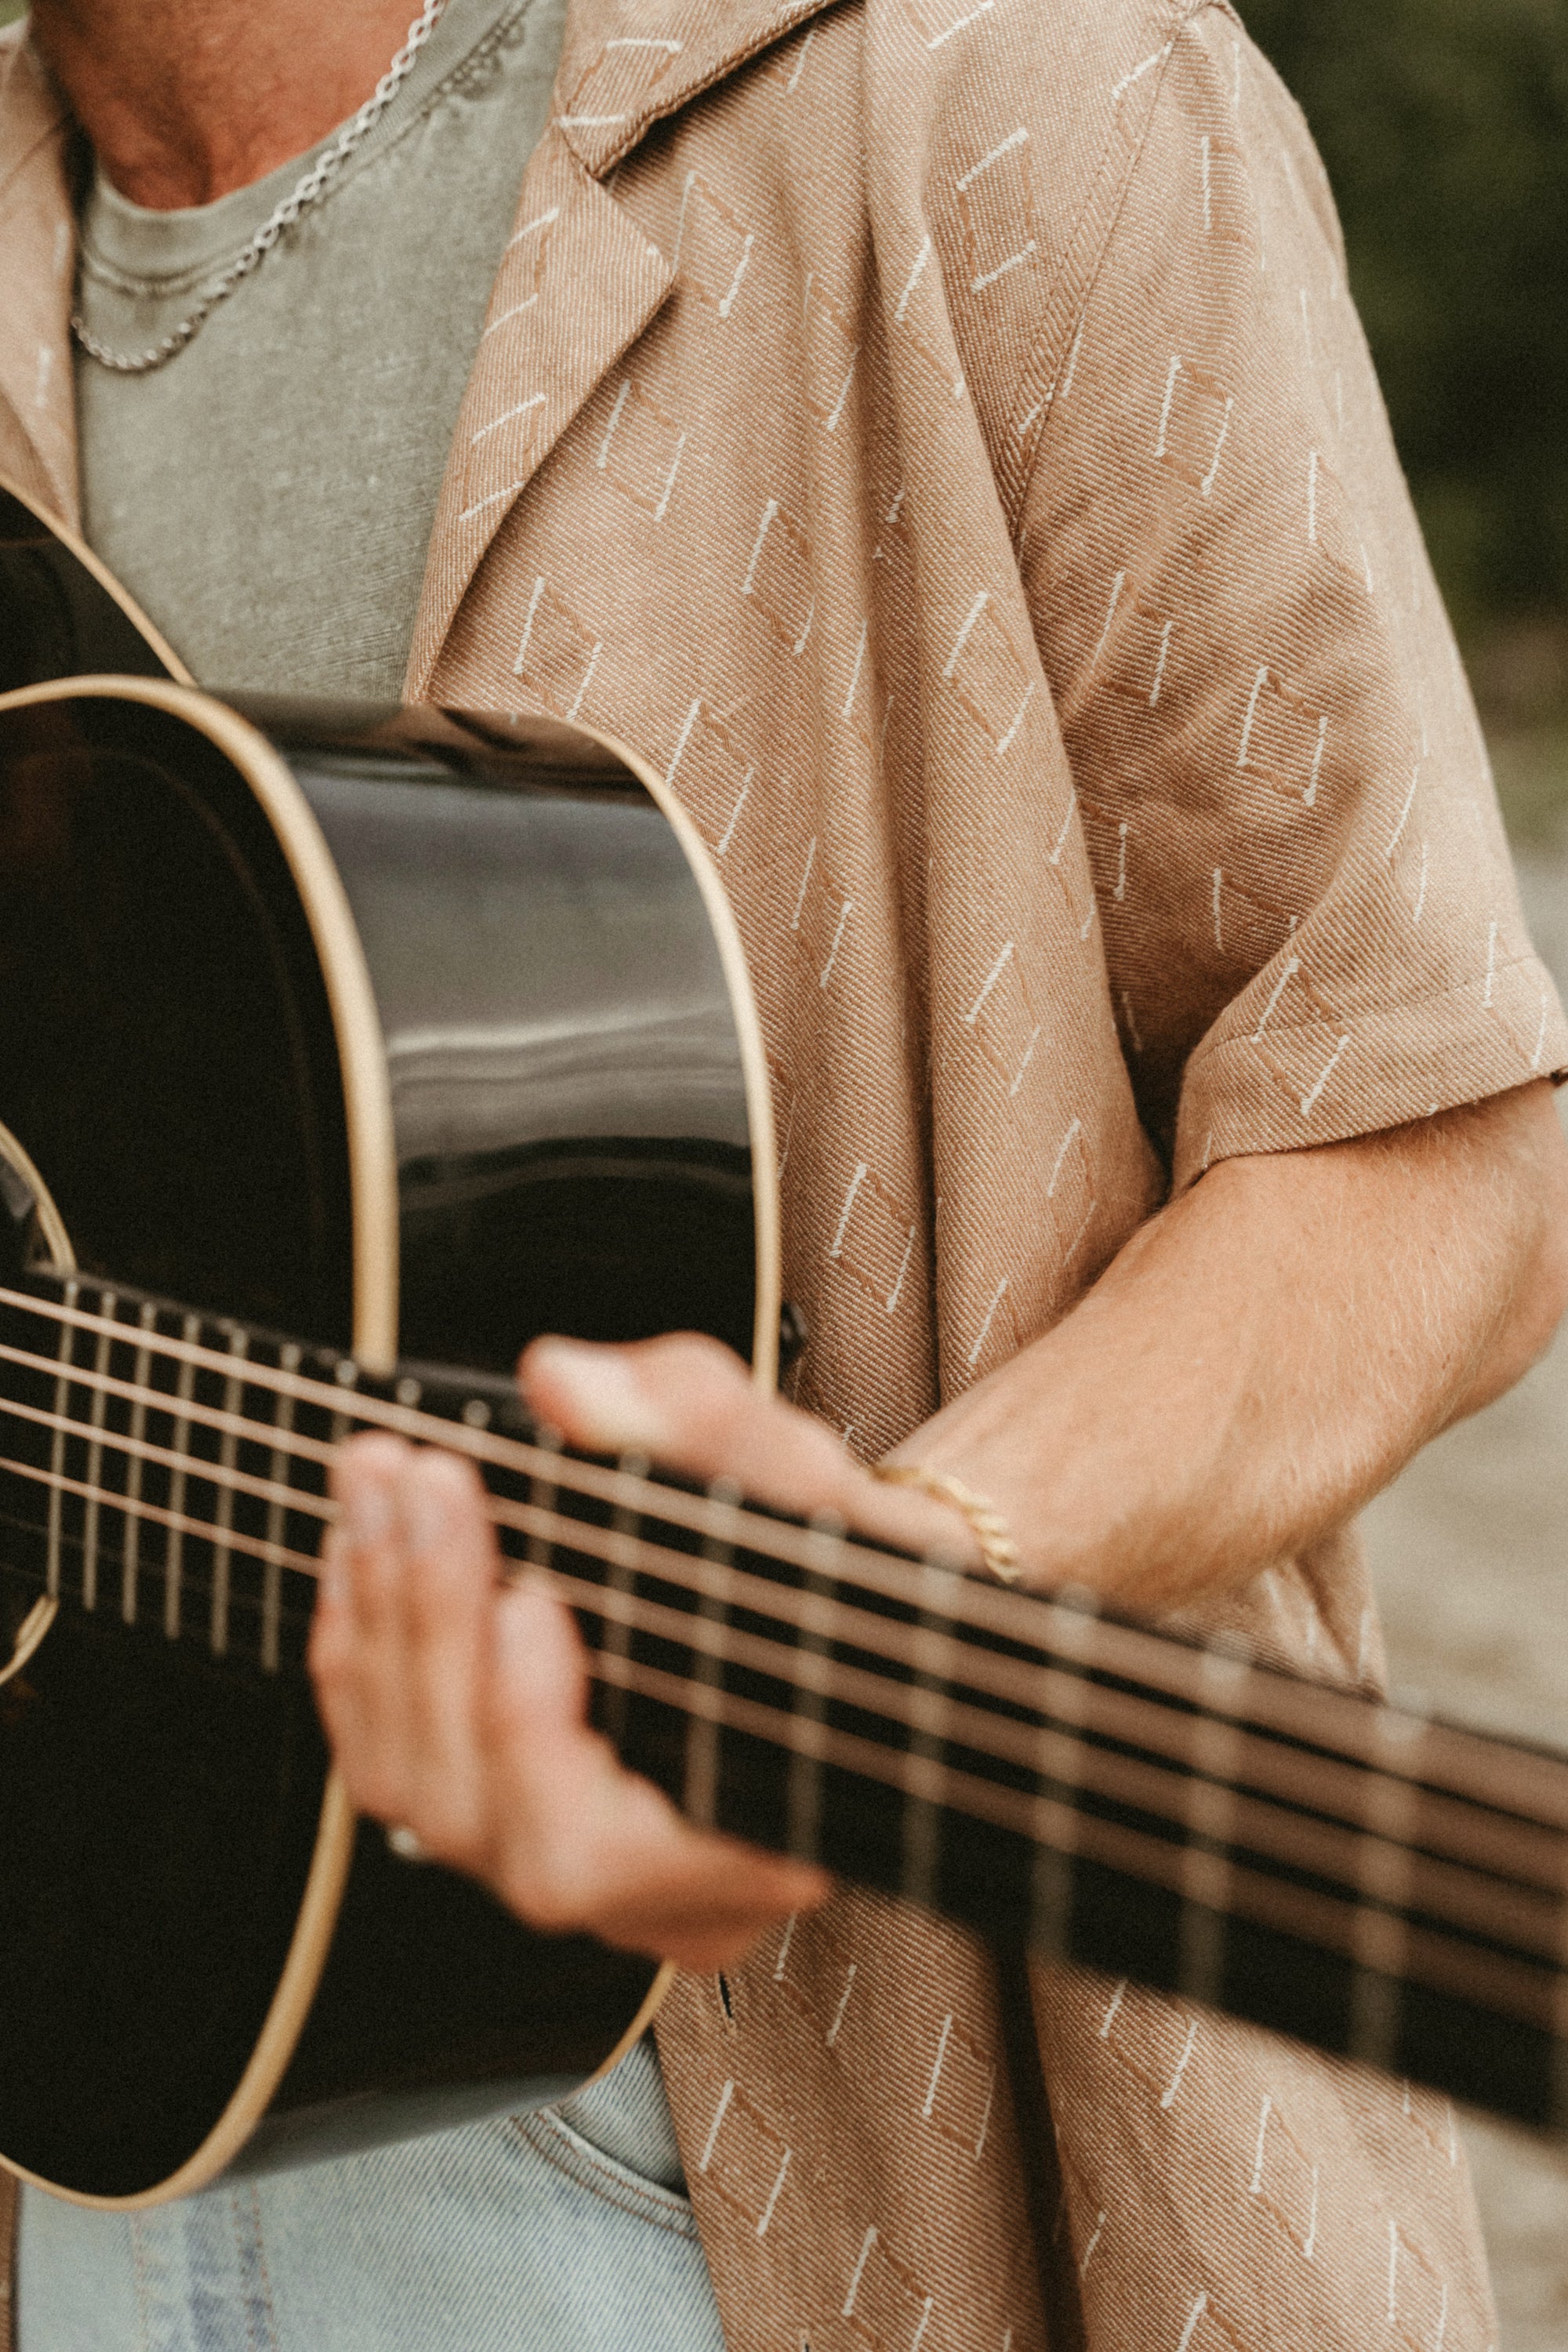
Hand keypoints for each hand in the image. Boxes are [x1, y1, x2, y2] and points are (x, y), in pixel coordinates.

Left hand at [308, 1419, 831, 1970]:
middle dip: (434, 1626)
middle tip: (426, 1476)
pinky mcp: (507, 1821)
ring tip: (381, 1479)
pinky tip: (363, 1538)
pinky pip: (394, 1766)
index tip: (530, 1594)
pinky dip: (363, 1652)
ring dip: (383, 1621)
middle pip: (475, 1810)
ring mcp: (568, 1867)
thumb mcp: (813, 1489)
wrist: (858, 1616)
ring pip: (413, 1791)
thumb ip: (709, 1428)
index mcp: (753, 1849)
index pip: (598, 1850)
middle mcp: (649, 1897)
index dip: (529, 1734)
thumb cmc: (857, 1568)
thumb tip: (562, 1383)